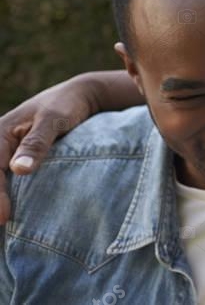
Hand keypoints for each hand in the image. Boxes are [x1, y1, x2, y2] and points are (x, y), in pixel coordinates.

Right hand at [0, 78, 96, 222]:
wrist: (81, 97)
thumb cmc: (67, 105)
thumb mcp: (54, 119)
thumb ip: (37, 142)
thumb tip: (19, 169)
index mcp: (0, 133)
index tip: (4, 216)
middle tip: (2, 223)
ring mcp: (7, 153)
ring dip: (0, 197)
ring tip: (5, 223)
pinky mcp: (17, 160)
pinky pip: (6, 179)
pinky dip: (6, 194)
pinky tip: (11, 213)